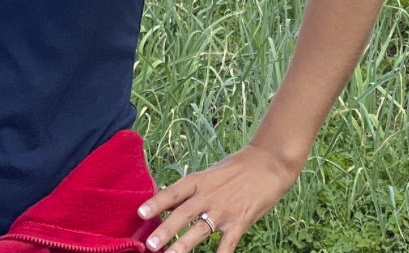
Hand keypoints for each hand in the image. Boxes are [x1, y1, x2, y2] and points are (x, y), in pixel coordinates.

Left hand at [137, 144, 299, 252]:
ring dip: (183, 245)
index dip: (156, 202)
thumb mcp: (212, 174)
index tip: (140, 212)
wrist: (269, 163)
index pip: (173, 192)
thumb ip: (195, 190)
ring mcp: (224, 211)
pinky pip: (227, 244)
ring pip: (199, 232)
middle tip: (149, 244)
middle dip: (165, 230)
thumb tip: (173, 203)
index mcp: (199, 181)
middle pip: (182, 214)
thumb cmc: (238, 168)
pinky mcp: (240, 222)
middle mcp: (208, 196)